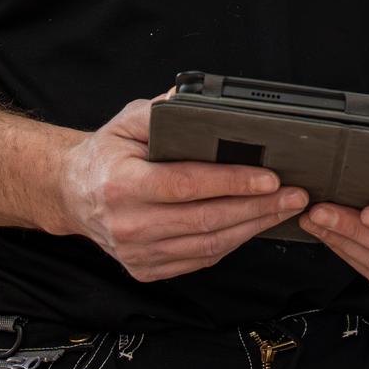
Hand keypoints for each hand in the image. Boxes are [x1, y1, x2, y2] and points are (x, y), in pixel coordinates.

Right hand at [51, 97, 307, 282]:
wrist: (73, 194)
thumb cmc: (106, 156)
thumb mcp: (126, 122)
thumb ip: (160, 110)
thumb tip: (192, 98)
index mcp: (121, 184)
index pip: (186, 185)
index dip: (232, 182)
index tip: (270, 177)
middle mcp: (128, 224)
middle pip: (205, 220)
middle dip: (257, 207)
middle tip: (294, 194)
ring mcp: (137, 253)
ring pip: (208, 245)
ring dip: (252, 227)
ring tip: (284, 209)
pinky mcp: (146, 270)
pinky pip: (199, 260)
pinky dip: (232, 243)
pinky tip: (254, 225)